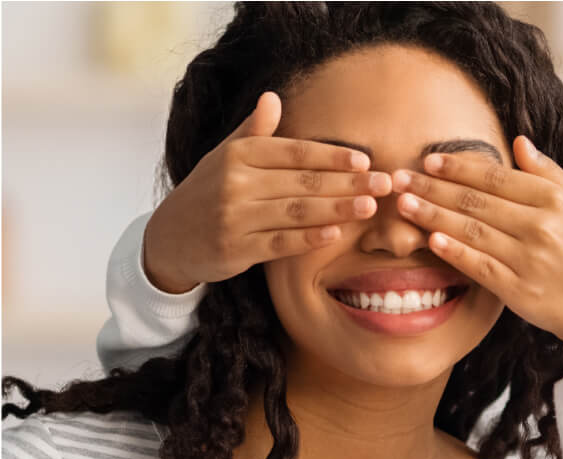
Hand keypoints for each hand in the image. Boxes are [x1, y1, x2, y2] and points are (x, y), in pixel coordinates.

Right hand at [143, 91, 392, 293]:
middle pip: (303, 181)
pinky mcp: (236, 249)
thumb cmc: (208, 193)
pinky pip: (280, 243)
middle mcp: (236, 182)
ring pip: (297, 211)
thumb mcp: (225, 157)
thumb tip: (274, 97)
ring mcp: (236, 217)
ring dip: (337, 209)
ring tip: (370, 207)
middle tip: (384, 184)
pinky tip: (336, 235)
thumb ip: (253, 131)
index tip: (365, 160)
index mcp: (239, 154)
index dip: (331, 155)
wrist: (170, 238)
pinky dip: (309, 239)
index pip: (294, 152)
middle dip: (348, 182)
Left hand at [391, 137, 562, 345]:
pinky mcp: (520, 290)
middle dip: (432, 188)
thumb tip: (517, 142)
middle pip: (476, 200)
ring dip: (433, 215)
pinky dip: (455, 252)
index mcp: (554, 199)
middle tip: (398, 178)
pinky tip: (431, 240)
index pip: (495, 176)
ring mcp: (528, 259)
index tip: (428, 160)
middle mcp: (540, 225)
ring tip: (403, 205)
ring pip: (472, 230)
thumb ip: (548, 172)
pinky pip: (480, 267)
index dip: (458, 167)